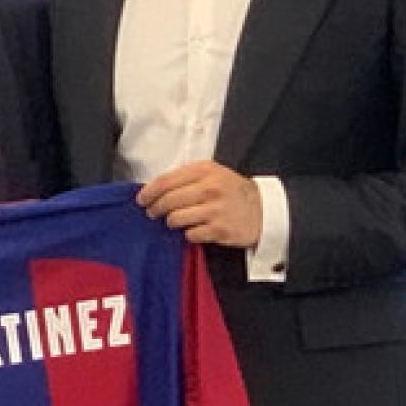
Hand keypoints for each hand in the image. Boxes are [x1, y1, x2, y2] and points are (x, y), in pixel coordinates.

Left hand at [136, 161, 261, 247]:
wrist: (263, 210)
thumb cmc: (232, 191)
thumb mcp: (213, 174)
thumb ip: (187, 178)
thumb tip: (155, 189)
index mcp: (204, 171)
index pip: (166, 181)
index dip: (149, 192)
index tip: (142, 199)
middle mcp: (209, 188)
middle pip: (168, 201)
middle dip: (156, 209)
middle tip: (153, 213)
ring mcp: (215, 210)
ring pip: (176, 219)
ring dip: (171, 222)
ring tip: (174, 221)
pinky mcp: (219, 230)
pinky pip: (190, 234)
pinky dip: (188, 234)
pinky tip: (193, 230)